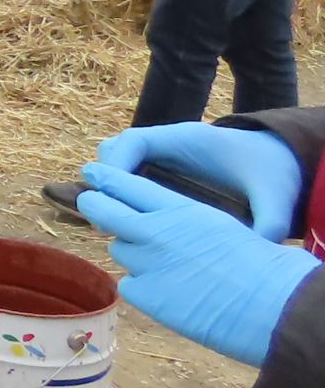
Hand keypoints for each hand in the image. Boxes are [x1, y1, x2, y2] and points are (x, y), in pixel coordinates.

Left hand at [75, 164, 320, 365]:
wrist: (271, 305)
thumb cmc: (259, 265)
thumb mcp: (220, 225)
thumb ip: (184, 220)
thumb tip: (163, 221)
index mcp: (178, 209)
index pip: (127, 185)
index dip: (107, 179)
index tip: (93, 174)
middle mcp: (155, 232)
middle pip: (103, 210)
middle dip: (95, 205)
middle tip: (92, 204)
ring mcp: (146, 264)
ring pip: (119, 250)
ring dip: (132, 253)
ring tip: (164, 265)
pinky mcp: (145, 296)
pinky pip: (129, 285)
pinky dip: (142, 288)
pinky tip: (167, 293)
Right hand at [97, 123, 302, 242]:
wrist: (280, 161)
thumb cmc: (272, 173)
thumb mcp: (274, 197)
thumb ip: (268, 221)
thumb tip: (260, 248)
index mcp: (188, 139)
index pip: (135, 141)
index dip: (116, 165)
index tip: (111, 196)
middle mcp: (169, 144)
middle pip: (115, 151)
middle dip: (106, 181)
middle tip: (109, 216)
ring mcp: (163, 156)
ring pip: (118, 163)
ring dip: (112, 189)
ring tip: (117, 222)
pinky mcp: (164, 170)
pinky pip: (130, 175)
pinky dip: (123, 194)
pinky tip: (133, 222)